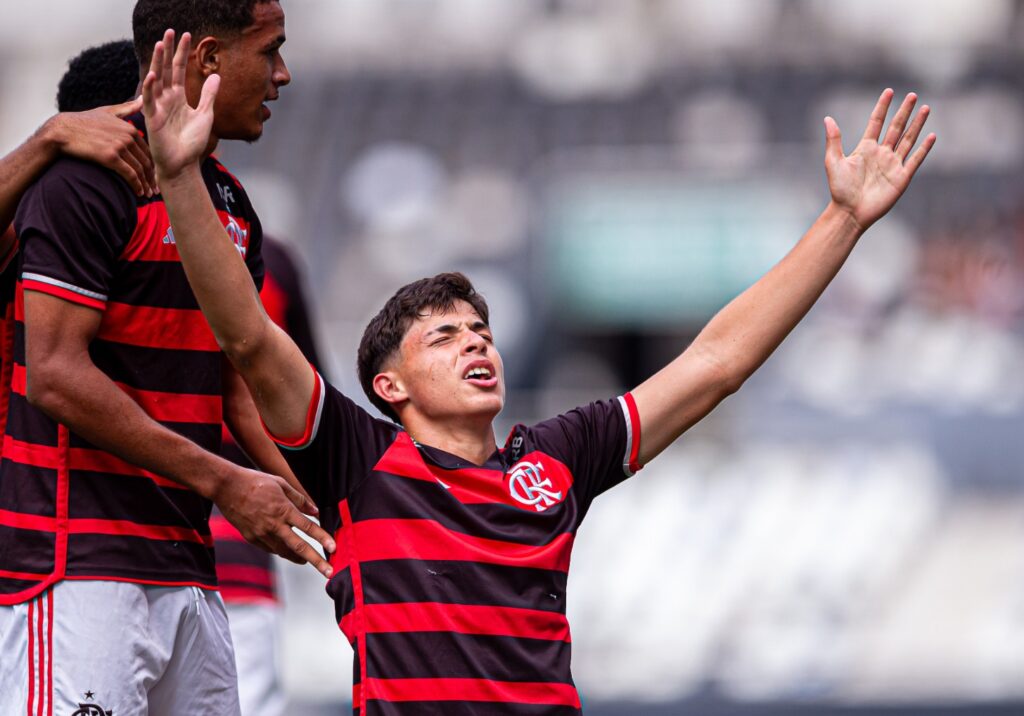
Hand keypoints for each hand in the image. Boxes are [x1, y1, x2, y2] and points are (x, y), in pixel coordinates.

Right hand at [43, 98, 155, 196]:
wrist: (61, 131)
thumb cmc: (82, 121)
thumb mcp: (107, 111)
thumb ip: (126, 108)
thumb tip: (142, 99)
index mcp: (130, 128)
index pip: (148, 151)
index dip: (153, 165)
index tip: (155, 177)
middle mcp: (128, 136)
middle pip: (146, 162)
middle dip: (152, 178)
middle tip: (155, 190)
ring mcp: (119, 146)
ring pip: (140, 169)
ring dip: (146, 185)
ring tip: (148, 195)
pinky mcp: (110, 157)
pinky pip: (130, 174)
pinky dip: (136, 185)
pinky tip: (139, 193)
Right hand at [142, 29, 219, 181]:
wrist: (184, 164)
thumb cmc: (192, 143)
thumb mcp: (205, 114)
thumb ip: (209, 95)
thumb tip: (216, 76)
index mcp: (178, 97)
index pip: (178, 70)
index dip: (181, 53)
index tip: (185, 35)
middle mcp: (166, 99)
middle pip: (165, 69)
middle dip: (168, 51)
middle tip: (169, 31)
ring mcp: (158, 107)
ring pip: (156, 80)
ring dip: (157, 62)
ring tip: (160, 44)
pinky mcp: (152, 119)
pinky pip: (149, 101)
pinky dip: (150, 88)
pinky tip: (152, 75)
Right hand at [212, 464, 336, 578]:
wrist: (226, 487)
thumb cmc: (255, 482)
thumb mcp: (281, 484)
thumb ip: (300, 499)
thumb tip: (315, 511)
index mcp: (283, 509)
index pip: (308, 527)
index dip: (322, 538)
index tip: (334, 548)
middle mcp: (274, 524)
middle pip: (299, 547)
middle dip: (316, 560)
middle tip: (328, 571)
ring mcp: (261, 533)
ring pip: (284, 551)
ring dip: (298, 558)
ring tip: (308, 562)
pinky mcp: (251, 538)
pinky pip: (270, 548)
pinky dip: (281, 550)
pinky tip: (287, 551)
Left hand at [825, 89, 935, 231]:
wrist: (850, 212)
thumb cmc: (839, 189)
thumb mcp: (833, 162)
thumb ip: (833, 140)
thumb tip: (827, 118)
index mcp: (865, 148)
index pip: (876, 122)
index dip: (882, 107)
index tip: (889, 91)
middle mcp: (881, 153)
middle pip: (896, 127)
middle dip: (904, 111)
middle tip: (912, 95)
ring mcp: (893, 164)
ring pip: (908, 139)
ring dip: (917, 124)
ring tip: (925, 108)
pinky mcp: (902, 177)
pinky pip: (915, 159)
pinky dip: (924, 148)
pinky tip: (931, 135)